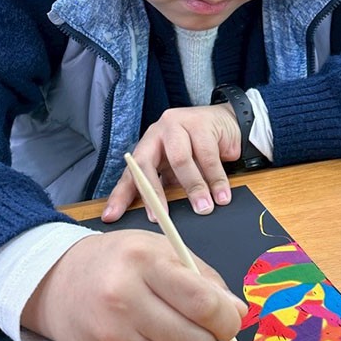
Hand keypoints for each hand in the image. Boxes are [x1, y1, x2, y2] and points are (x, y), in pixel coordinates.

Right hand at [21, 230, 246, 340]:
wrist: (57, 283)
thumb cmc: (119, 261)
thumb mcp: (161, 251)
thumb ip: (204, 279)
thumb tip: (238, 313)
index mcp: (143, 263)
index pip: (202, 304)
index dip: (227, 318)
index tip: (230, 319)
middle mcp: (124, 301)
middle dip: (210, 338)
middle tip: (203, 327)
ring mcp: (112, 338)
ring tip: (178, 333)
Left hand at [102, 104, 241, 222]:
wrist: (228, 124)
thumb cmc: (199, 151)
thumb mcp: (178, 171)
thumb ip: (168, 188)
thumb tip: (161, 219)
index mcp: (147, 147)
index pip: (130, 174)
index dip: (120, 197)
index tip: (111, 217)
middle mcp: (157, 133)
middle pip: (146, 164)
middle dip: (153, 195)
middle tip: (162, 218)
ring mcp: (177, 124)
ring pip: (180, 160)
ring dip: (195, 188)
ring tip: (205, 208)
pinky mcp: (200, 122)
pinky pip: (207, 156)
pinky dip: (216, 180)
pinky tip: (222, 195)